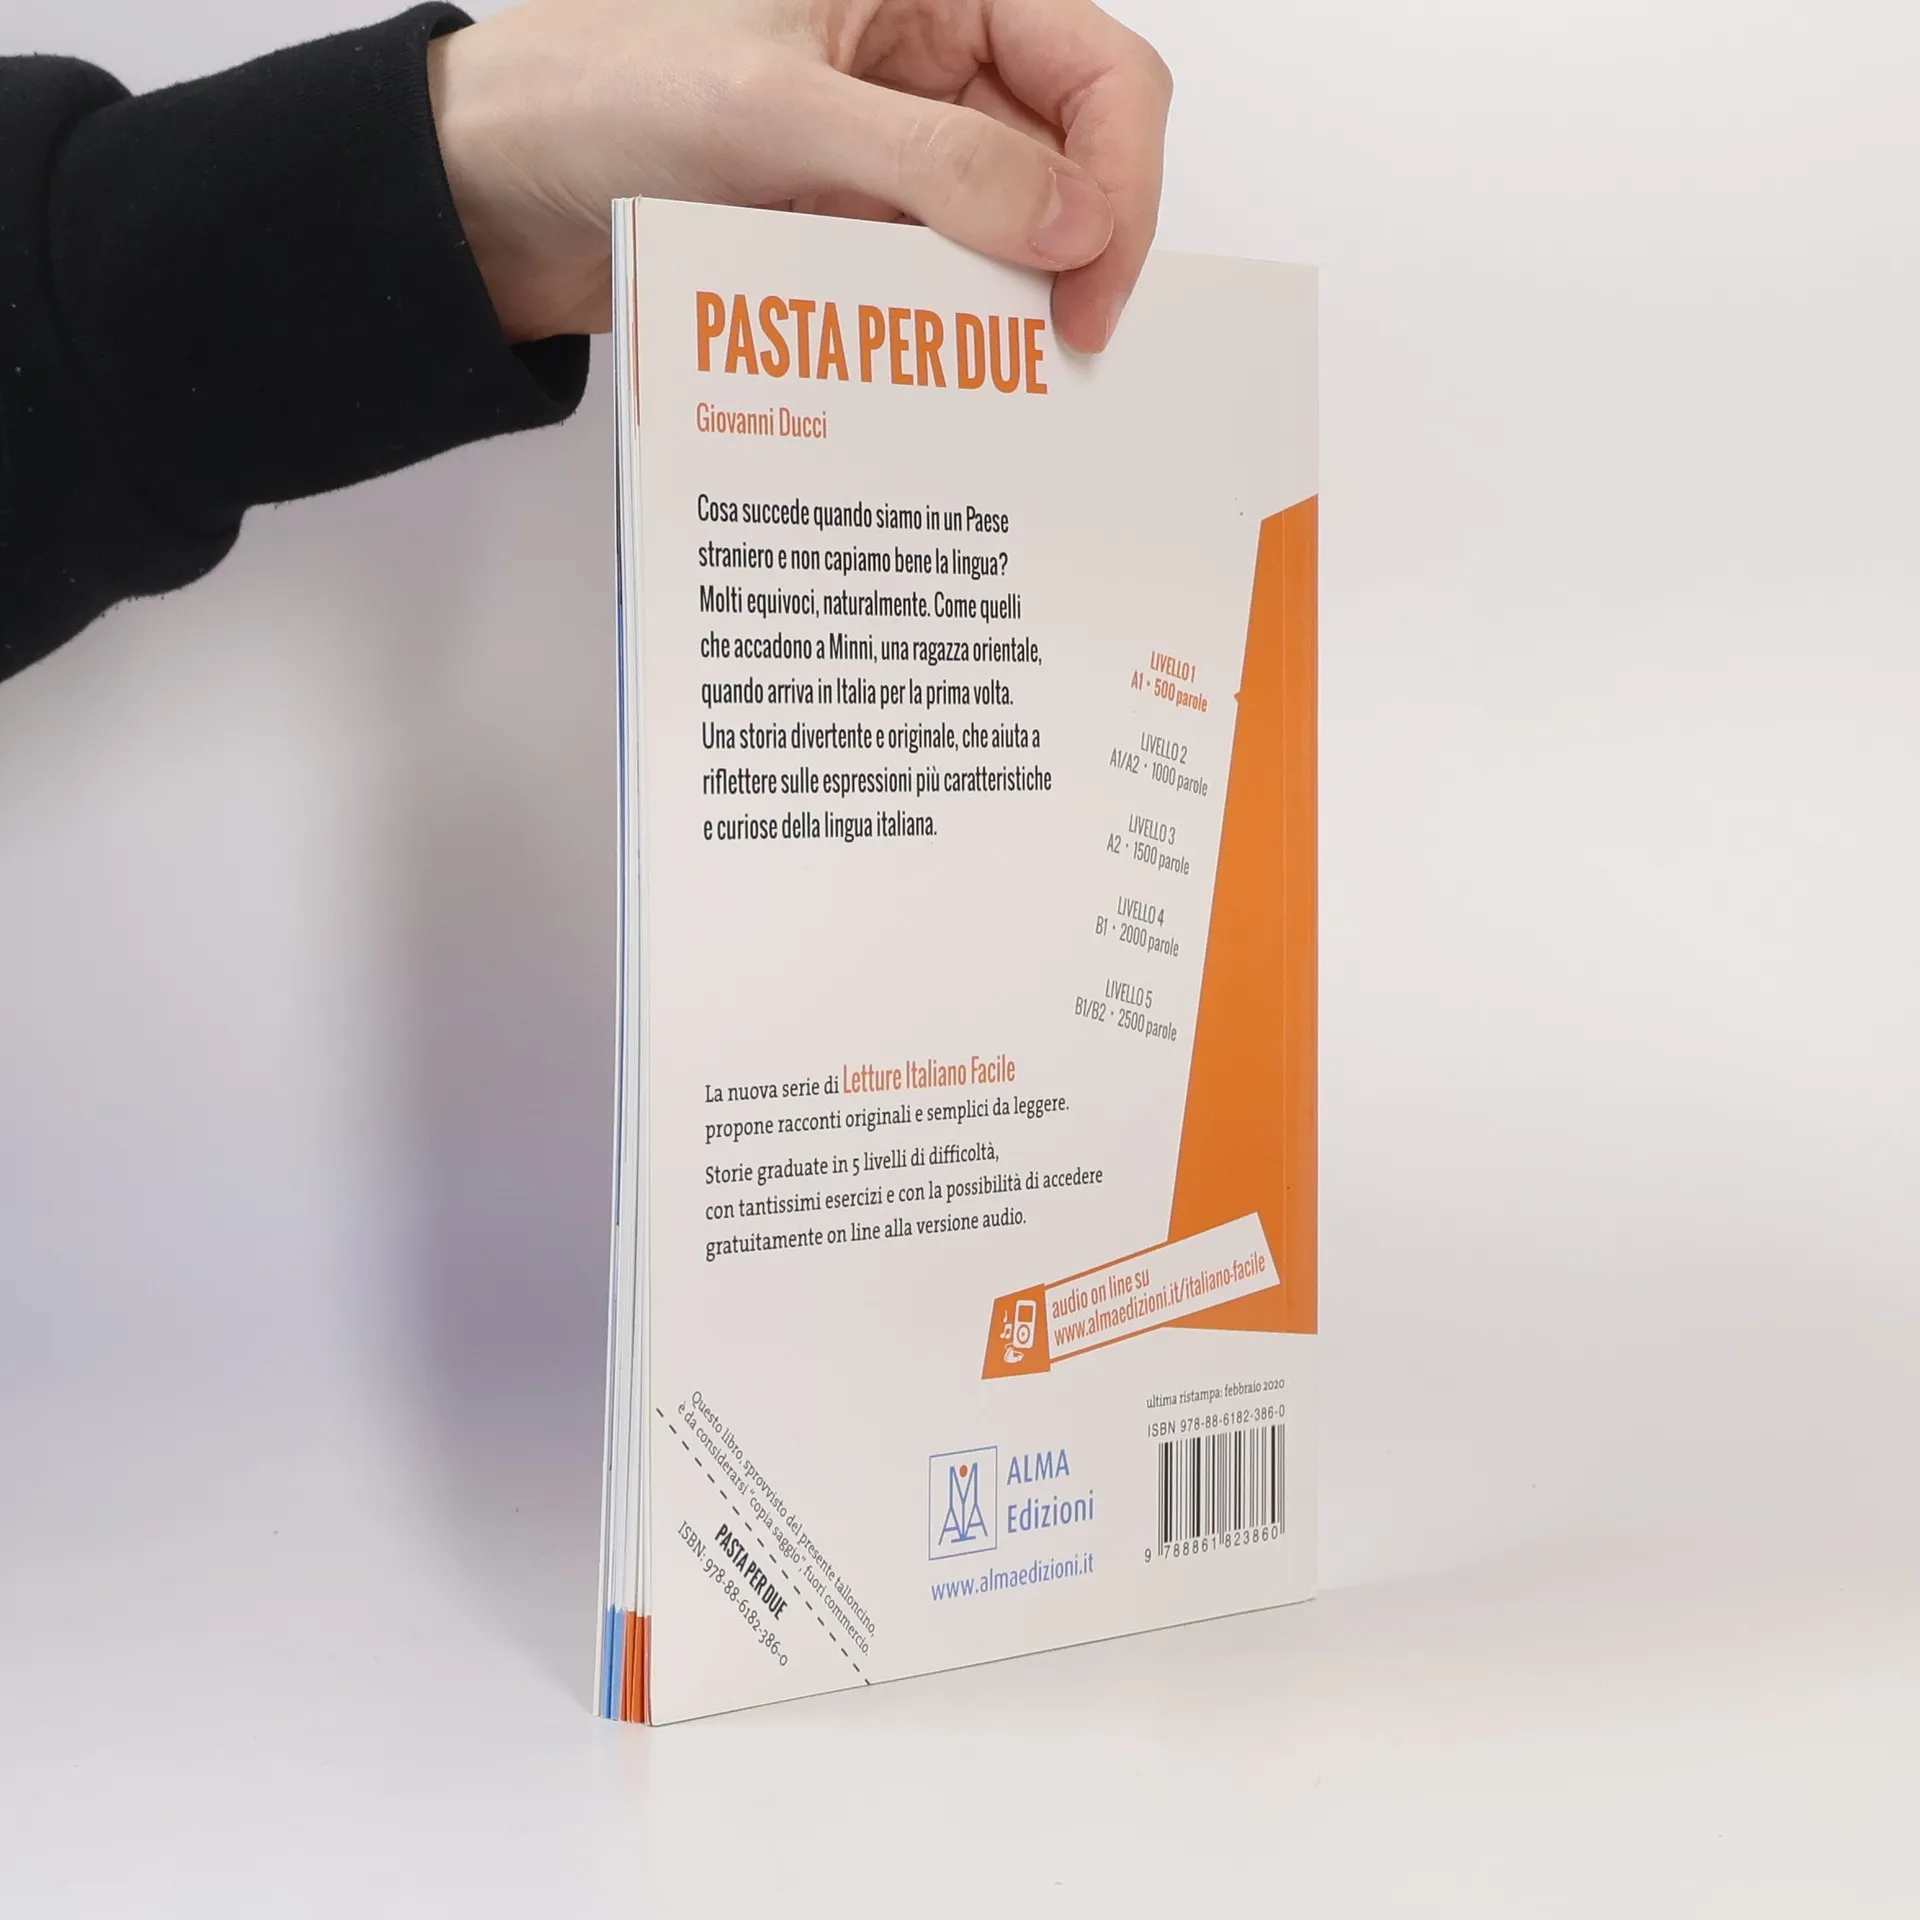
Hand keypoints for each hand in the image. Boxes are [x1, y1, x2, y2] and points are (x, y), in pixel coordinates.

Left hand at [425, 0, 1170, 352]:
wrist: (492, 188)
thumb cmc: (599, 90)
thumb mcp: (776, 111)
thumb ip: (937, 162)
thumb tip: (1078, 223)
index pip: (1096, 72)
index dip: (1120, 181)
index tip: (1094, 289)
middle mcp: (927, 62)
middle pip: (1073, 161)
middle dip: (1077, 254)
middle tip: (1061, 354)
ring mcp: (896, 152)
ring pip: (1013, 236)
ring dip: (1009, 306)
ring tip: (993, 379)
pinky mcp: (859, 227)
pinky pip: (940, 285)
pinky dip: (946, 333)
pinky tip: (931, 373)